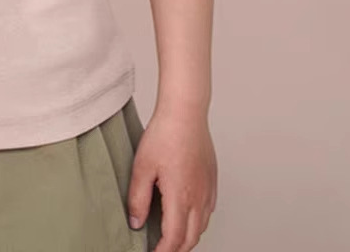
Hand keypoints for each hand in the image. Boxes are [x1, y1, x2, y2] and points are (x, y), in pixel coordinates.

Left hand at [127, 106, 216, 251]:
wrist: (186, 112)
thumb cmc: (165, 134)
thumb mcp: (142, 166)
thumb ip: (138, 198)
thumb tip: (136, 222)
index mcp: (181, 196)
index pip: (175, 238)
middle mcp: (199, 197)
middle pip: (192, 238)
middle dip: (177, 249)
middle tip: (161, 249)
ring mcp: (208, 189)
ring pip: (202, 226)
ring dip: (188, 237)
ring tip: (172, 237)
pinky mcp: (212, 180)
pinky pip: (208, 211)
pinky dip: (198, 221)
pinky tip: (187, 215)